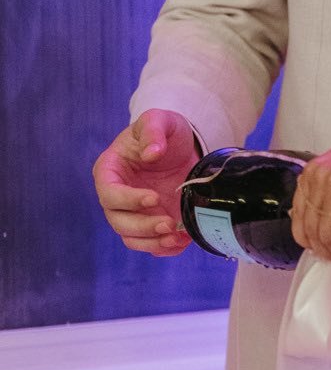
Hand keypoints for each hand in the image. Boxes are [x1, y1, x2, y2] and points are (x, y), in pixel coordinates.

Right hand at [92, 111, 197, 255]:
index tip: (154, 198)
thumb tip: (152, 152)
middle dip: (143, 226)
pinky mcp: (151, 222)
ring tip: (177, 238)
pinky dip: (164, 248)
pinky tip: (182, 242)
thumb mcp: (160, 120)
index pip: (109, 192)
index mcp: (109, 171)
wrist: (180, 147)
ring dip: (152, 242)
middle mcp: (117, 196)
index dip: (128, 200)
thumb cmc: (163, 131)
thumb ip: (153, 130)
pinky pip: (150, 244)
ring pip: (131, 237)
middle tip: (169, 223)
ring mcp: (133, 212)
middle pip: (118, 221)